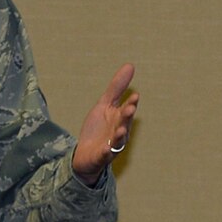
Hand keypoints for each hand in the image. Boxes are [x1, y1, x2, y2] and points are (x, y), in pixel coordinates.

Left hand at [71, 63, 137, 185]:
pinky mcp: (101, 156)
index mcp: (120, 119)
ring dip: (120, 135)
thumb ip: (117, 87)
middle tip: (130, 108)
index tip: (135, 95)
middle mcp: (119, 132)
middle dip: (127, 116)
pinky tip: (106, 150)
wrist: (86, 153)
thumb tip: (130, 65)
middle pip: (124, 124)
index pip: (127, 109)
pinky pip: (105, 155)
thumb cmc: (99, 128)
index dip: (131, 103)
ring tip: (120, 131)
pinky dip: (106, 153)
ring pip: (118, 141)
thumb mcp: (105, 104)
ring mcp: (111, 146)